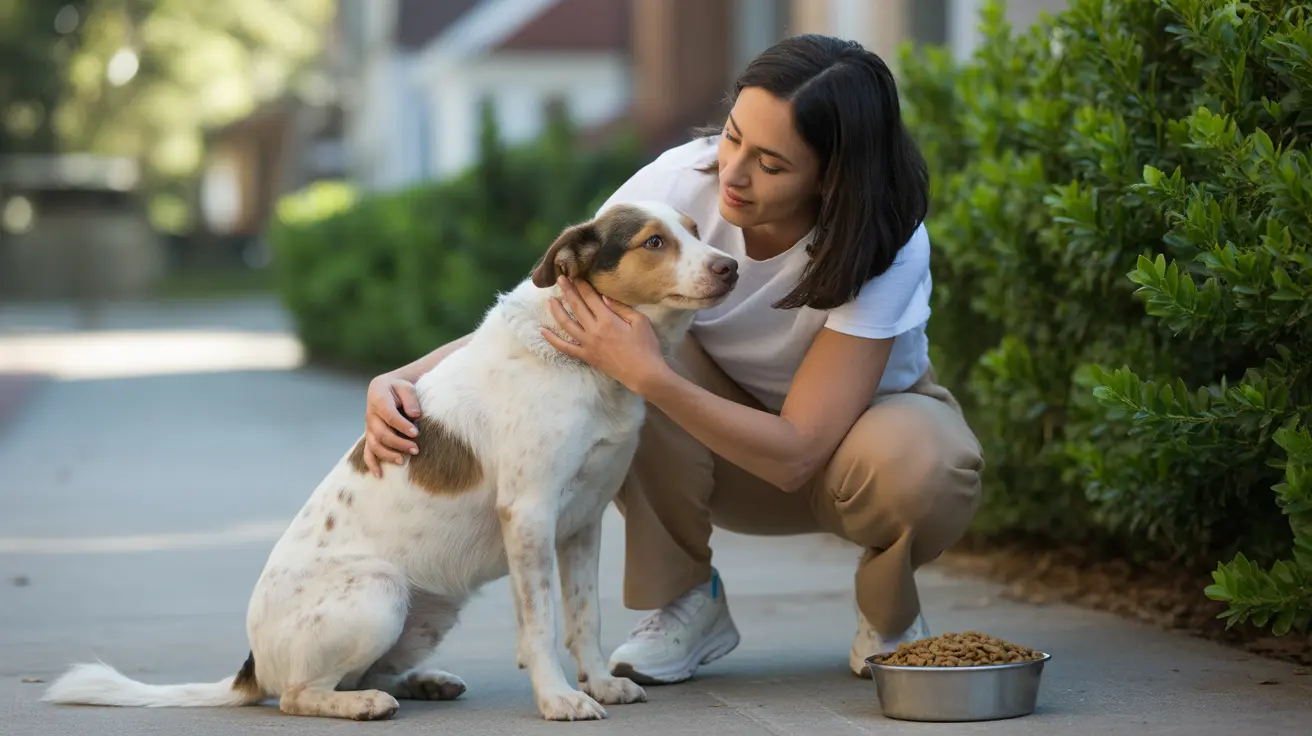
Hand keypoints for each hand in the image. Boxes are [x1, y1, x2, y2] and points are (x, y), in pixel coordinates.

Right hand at [362, 374, 421, 476]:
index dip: (402, 425)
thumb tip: (415, 414)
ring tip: (402, 461)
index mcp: (378, 399)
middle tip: (416, 450)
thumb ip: (410, 399)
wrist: (386, 388)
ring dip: (388, 455)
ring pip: (374, 445)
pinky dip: (372, 463)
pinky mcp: (370, 435)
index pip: (389, 415)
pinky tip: (379, 475)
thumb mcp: (406, 386)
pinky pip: (367, 451)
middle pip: (381, 433)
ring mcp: (369, 427)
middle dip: (398, 443)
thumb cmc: (399, 388)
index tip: (416, 433)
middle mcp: (371, 415)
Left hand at [541, 276, 668, 393]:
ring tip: (550, 300)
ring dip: (556, 310)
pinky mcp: (586, 356)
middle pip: (576, 306)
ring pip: (566, 324)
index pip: (590, 297)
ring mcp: (587, 344)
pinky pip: (565, 348)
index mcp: (608, 319)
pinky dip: (552, 340)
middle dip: (567, 291)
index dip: (582, 285)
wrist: (644, 374)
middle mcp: (594, 330)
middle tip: (560, 279)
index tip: (575, 275)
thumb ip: (621, 308)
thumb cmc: (646, 347)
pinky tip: (542, 331)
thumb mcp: (640, 321)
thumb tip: (604, 297)